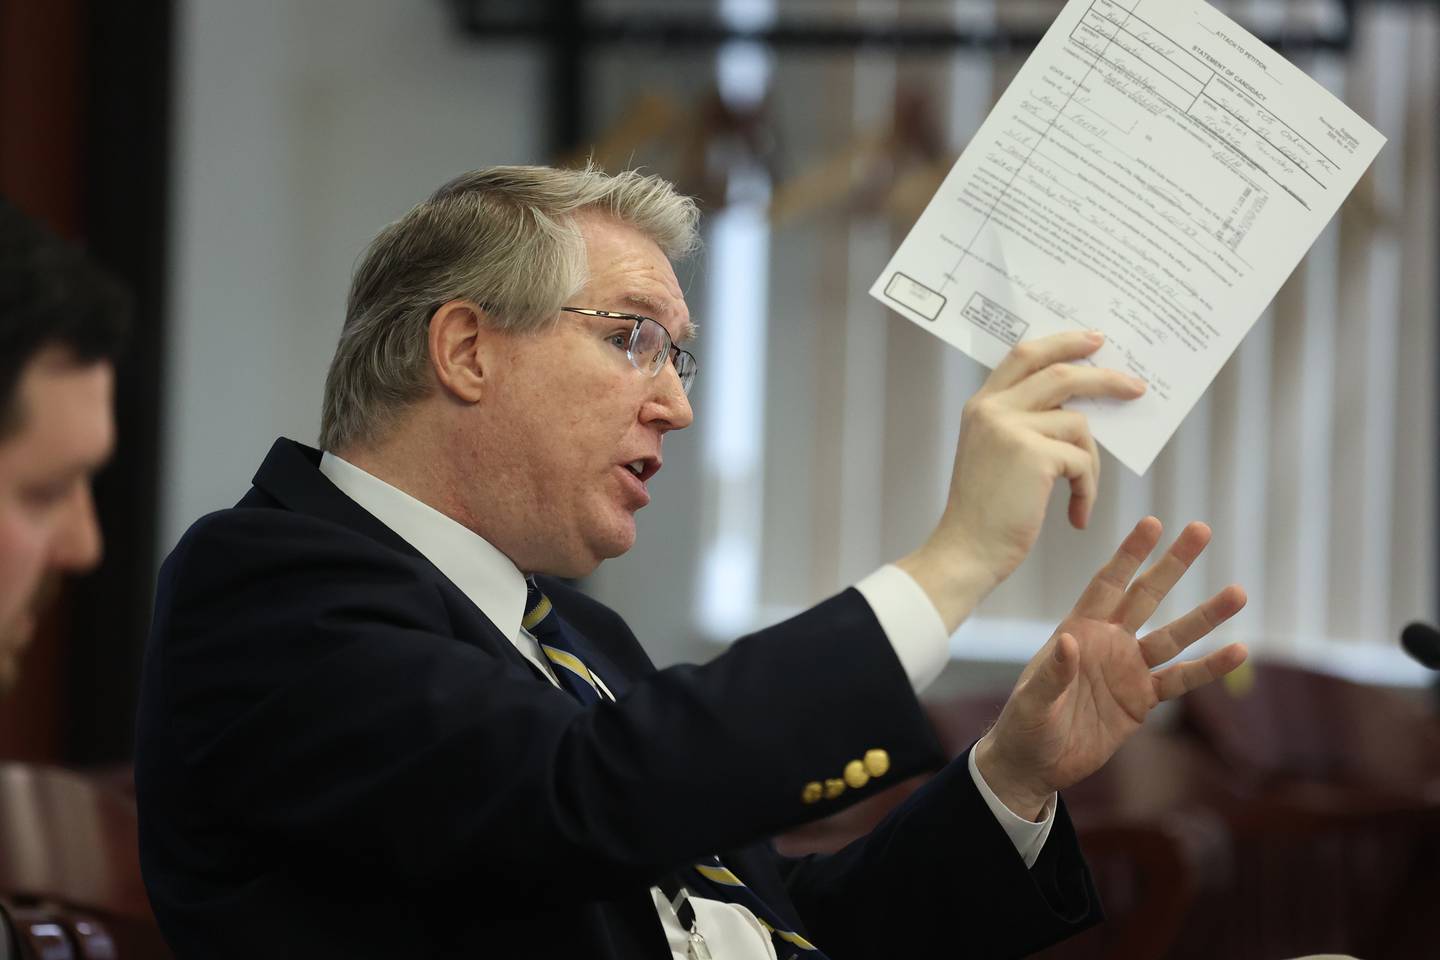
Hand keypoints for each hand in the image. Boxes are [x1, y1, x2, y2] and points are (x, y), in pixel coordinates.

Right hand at [898, 332, 1145, 630]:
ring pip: (1078, 425)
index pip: (1025, 355)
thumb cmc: (985, 512)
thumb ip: (1022, 421)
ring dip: (1090, 462)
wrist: (967, 550)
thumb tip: (1076, 408)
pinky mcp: (1033, 455)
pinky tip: (1076, 515)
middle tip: (1134, 388)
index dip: (1063, 343)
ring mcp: (1011, 428)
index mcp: (982, 404)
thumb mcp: (993, 452)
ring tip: (1082, 494)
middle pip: (1061, 375)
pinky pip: (1082, 461)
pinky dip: (1087, 490)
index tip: (1094, 341)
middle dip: (1104, 379)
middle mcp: (993, 409)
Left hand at [975, 517, 1247, 818]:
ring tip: (1238, 592)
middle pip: (1146, 596)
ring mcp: (1128, 669)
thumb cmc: (1025, 725)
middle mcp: (1108, 643)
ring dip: (1204, 616)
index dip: (1129, 555)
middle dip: (1173, 564)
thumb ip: (1053, 673)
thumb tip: (1070, 642)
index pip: (1107, 584)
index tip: (1153, 523)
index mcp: (1078, 630)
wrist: (1036, 763)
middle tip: (1201, 530)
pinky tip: (1238, 651)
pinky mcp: (1142, 700)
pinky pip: (1181, 680)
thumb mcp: (1033, 701)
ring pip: (1174, 636)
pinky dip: (1209, 668)